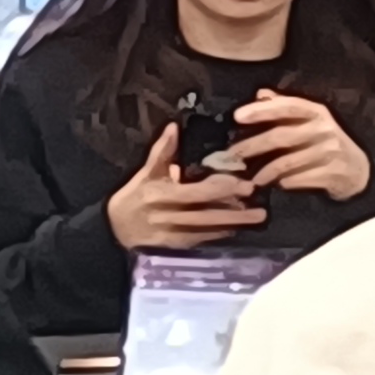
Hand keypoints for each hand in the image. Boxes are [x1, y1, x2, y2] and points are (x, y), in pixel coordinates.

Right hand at [107, 123, 267, 252]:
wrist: (113, 230)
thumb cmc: (132, 198)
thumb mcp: (144, 173)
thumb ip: (162, 151)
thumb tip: (174, 126)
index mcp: (162, 195)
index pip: (198, 193)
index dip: (223, 189)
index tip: (245, 184)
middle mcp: (169, 217)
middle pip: (208, 216)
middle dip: (236, 213)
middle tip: (261, 209)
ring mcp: (173, 235)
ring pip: (208, 231)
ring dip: (233, 225)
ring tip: (256, 220)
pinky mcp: (175, 247)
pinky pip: (201, 241)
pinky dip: (220, 235)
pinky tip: (236, 230)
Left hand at [223, 90, 370, 201]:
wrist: (357, 170)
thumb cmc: (325, 142)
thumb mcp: (310, 120)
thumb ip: (285, 107)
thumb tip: (260, 93)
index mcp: (316, 112)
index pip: (286, 107)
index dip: (261, 110)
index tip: (237, 116)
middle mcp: (323, 128)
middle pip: (281, 136)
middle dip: (252, 145)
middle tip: (232, 155)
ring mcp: (329, 151)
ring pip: (287, 162)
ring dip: (265, 171)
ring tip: (251, 179)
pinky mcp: (331, 173)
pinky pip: (299, 179)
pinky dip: (283, 183)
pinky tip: (274, 185)